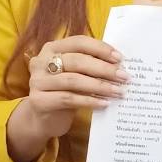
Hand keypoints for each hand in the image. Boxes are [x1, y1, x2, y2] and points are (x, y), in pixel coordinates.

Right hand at [6, 36, 125, 161]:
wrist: (43, 118)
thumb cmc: (64, 92)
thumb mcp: (76, 74)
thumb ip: (91, 65)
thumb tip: (120, 65)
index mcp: (52, 48)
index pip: (79, 42)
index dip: (100, 49)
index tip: (120, 58)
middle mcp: (41, 61)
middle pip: (77, 61)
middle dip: (104, 69)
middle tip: (124, 77)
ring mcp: (37, 81)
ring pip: (73, 80)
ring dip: (100, 86)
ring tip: (118, 92)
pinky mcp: (38, 101)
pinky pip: (68, 99)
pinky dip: (89, 101)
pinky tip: (104, 104)